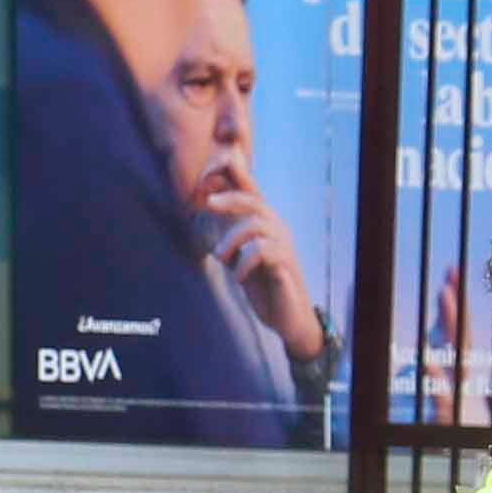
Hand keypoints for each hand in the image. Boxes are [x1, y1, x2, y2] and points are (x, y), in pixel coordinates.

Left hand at [197, 177, 326, 365]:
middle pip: (253, 199)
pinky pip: (263, 251)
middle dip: (228, 197)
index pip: (251, 191)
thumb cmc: (262, 286)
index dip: (234, 174)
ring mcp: (283, 245)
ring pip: (256, 224)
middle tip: (207, 203)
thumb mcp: (239, 256)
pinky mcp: (285, 264)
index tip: (208, 174)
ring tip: (219, 257)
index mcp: (264, 224)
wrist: (287, 318)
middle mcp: (276, 229)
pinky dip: (244, 263)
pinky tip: (238, 277)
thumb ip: (228, 233)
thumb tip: (204, 209)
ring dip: (231, 239)